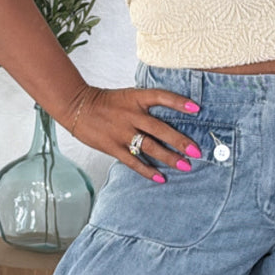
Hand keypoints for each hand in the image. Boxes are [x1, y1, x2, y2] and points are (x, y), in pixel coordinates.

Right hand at [68, 85, 202, 181]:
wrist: (77, 107)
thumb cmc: (106, 102)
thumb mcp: (128, 96)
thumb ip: (146, 105)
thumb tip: (172, 117)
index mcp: (136, 98)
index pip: (161, 97)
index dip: (179, 102)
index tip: (197, 109)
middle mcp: (131, 115)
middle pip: (160, 129)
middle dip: (180, 141)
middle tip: (196, 151)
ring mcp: (122, 132)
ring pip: (150, 147)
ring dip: (169, 158)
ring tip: (185, 166)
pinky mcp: (113, 147)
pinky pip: (133, 161)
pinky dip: (147, 171)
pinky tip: (160, 178)